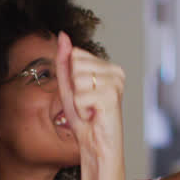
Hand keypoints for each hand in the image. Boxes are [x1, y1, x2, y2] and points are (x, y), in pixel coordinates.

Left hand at [53, 31, 124, 164]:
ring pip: (77, 79)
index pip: (75, 54)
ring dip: (78, 100)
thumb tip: (63, 34)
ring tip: (90, 110)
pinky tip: (93, 116)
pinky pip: (80, 95)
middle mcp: (117, 71)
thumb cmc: (85, 119)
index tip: (82, 94)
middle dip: (74, 89)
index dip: (71, 78)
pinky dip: (81, 110)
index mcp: (109, 66)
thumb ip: (65, 60)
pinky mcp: (112, 96)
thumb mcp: (69, 86)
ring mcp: (116, 83)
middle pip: (76, 65)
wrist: (95, 145)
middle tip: (86, 104)